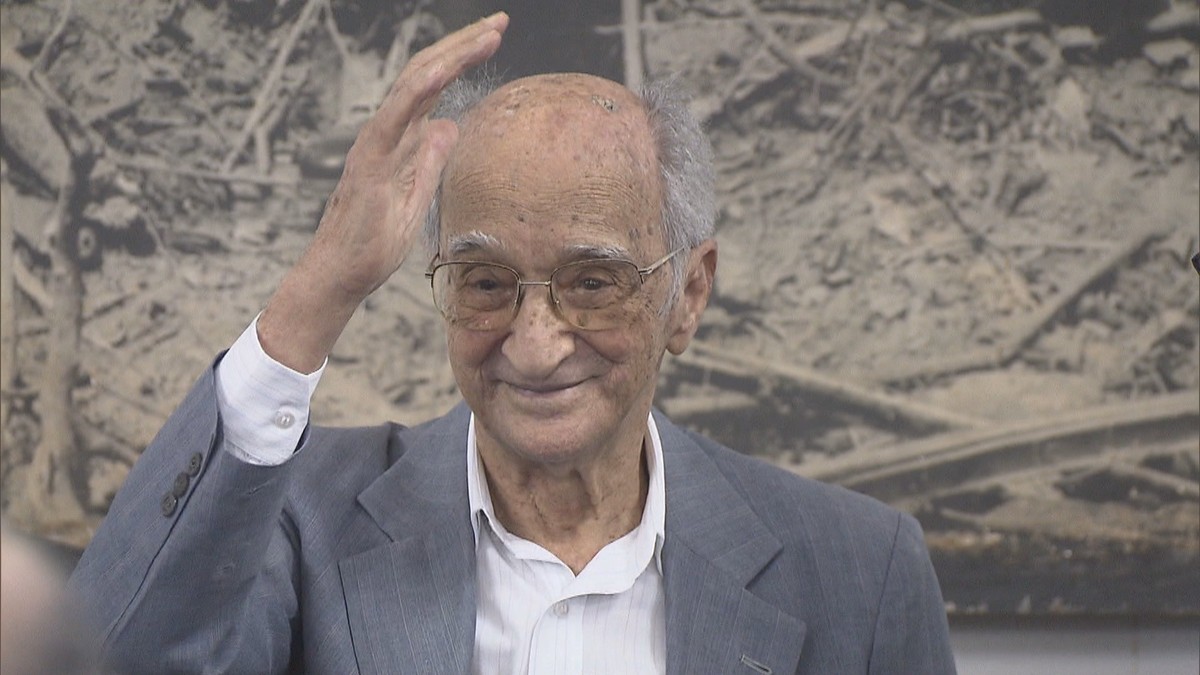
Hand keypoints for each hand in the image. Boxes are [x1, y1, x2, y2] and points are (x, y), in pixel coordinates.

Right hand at [259, 12, 507, 372]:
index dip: (462, 58)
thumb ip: (429, 160)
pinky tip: (441, 70)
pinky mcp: (371, 163)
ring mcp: (376, 144)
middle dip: (463, 44)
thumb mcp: (415, 196)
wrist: (340, 275)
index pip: (434, 86)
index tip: (493, 37)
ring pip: (413, 85)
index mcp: (400, 138)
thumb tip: (449, 126)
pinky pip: (394, 118)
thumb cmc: (373, 244)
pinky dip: (417, 90)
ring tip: (485, 34)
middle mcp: (386, 132)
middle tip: (499, 21)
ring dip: (450, 56)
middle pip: (426, 73)